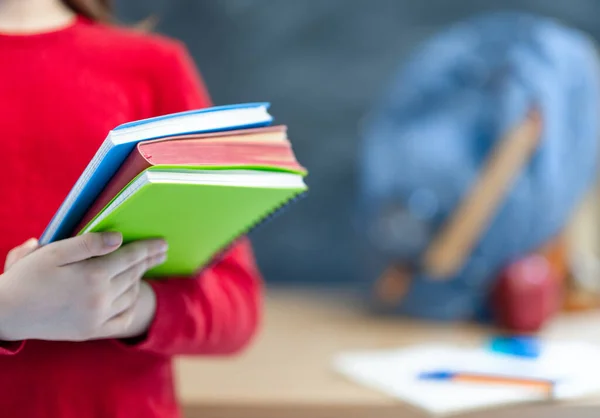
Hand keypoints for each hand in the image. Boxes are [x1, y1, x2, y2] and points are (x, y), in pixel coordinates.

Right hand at [0, 232, 166, 341]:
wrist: (6, 313)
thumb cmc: (27, 277)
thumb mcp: (53, 252)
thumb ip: (88, 243)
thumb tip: (119, 238)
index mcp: (92, 275)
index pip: (130, 257)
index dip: (148, 248)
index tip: (163, 243)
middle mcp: (100, 298)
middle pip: (134, 274)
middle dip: (149, 261)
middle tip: (162, 252)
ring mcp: (97, 317)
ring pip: (131, 295)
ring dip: (140, 280)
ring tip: (144, 268)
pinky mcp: (91, 331)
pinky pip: (123, 319)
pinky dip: (132, 306)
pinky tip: (133, 296)